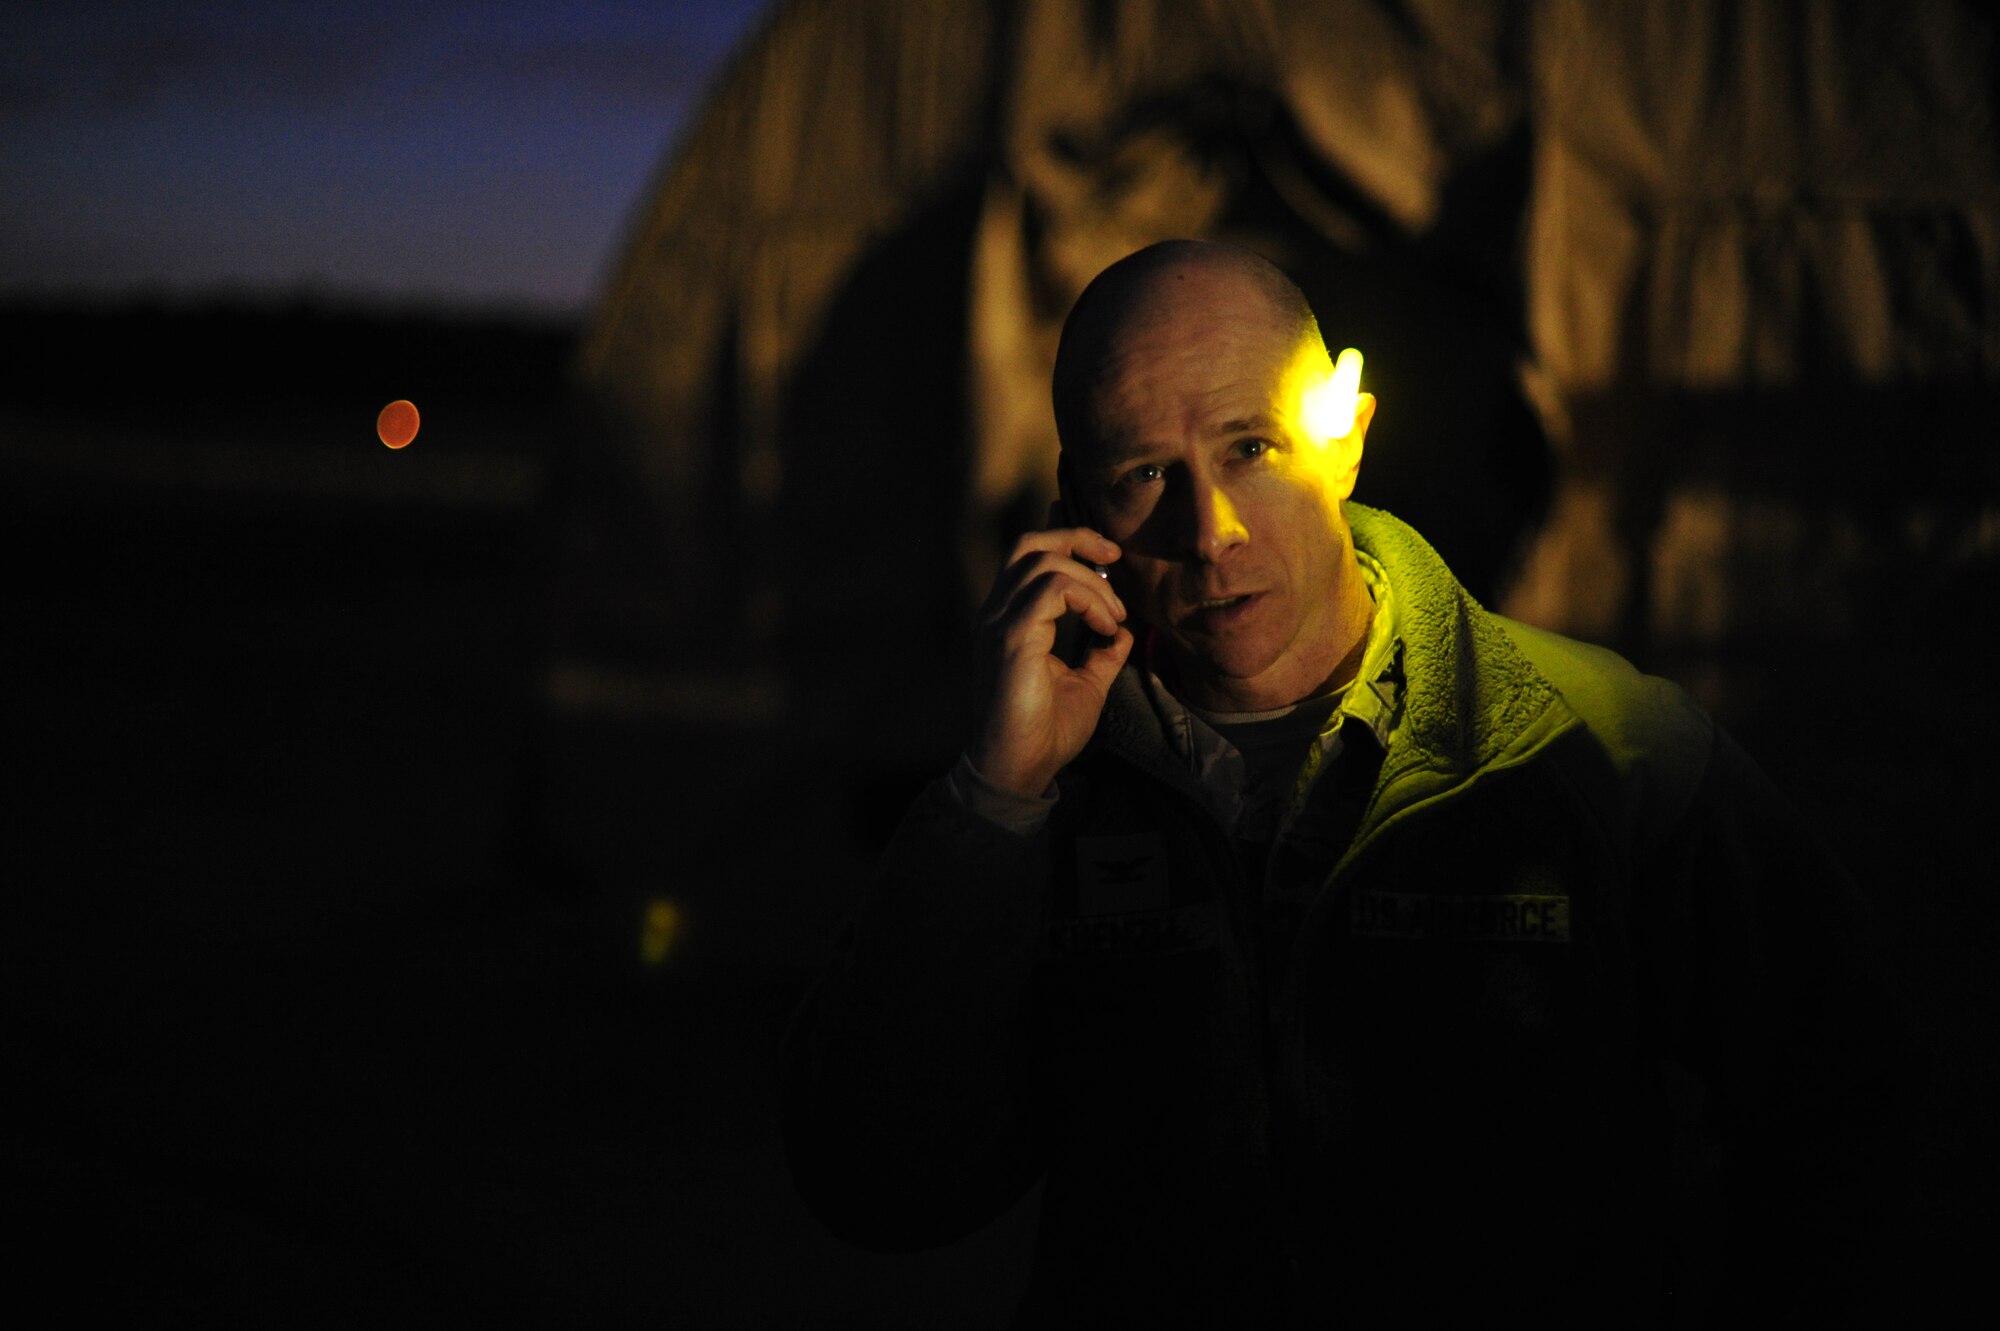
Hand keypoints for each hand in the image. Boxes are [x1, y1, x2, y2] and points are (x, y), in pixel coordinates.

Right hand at [967, 527, 1132, 798]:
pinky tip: (1104, 627)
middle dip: (1077, 539)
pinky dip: (1088, 600)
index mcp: (1008, 621)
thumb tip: (1123, 632)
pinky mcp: (1012, 638)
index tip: (1109, 560)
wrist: (1020, 769)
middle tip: (1114, 556)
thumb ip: (1101, 654)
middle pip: (1030, 545)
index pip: (1028, 557)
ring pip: (1045, 563)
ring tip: (1112, 617)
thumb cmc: (1045, 732)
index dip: (1071, 545)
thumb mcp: (1085, 684)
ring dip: (1092, 583)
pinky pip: (1052, 590)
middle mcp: (996, 614)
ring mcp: (1000, 624)